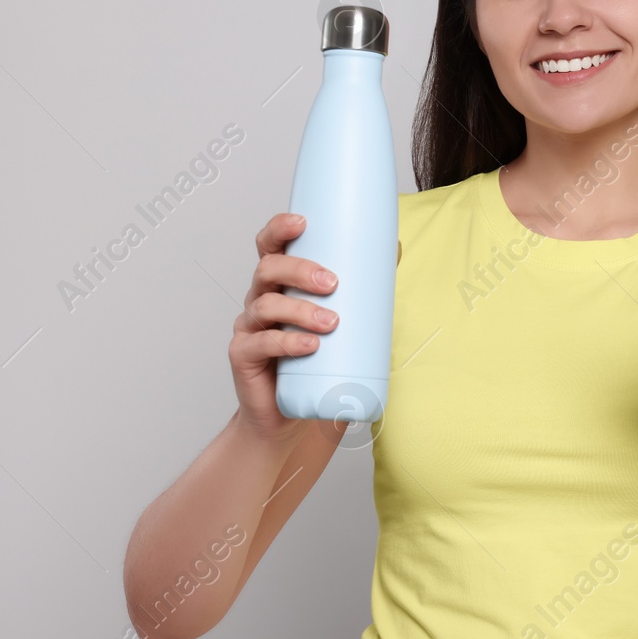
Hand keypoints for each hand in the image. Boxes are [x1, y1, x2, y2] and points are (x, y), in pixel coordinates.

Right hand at [227, 212, 342, 438]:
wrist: (292, 415)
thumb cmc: (318, 362)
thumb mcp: (343, 320)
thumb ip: (362, 288)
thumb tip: (394, 248)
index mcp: (280, 283)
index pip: (271, 246)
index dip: (279, 229)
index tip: (303, 222)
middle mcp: (260, 299)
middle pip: (268, 269)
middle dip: (299, 270)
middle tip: (332, 283)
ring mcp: (249, 327)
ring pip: (266, 304)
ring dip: (301, 310)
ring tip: (331, 323)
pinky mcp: (243, 356)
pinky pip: (260, 343)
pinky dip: (287, 342)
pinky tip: (308, 346)